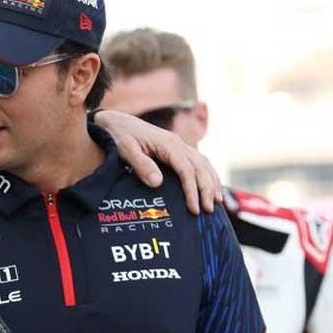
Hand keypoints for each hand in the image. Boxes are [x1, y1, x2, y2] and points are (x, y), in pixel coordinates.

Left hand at [94, 109, 220, 214]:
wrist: (116, 122)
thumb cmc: (119, 137)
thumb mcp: (126, 150)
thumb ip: (141, 165)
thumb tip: (158, 183)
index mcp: (168, 144)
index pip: (187, 170)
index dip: (192, 190)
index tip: (194, 209)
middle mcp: (178, 143)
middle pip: (200, 167)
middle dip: (207, 189)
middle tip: (209, 210)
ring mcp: (178, 145)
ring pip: (203, 163)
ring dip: (212, 182)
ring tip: (215, 202)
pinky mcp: (176, 149)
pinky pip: (198, 161)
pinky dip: (207, 174)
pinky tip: (209, 187)